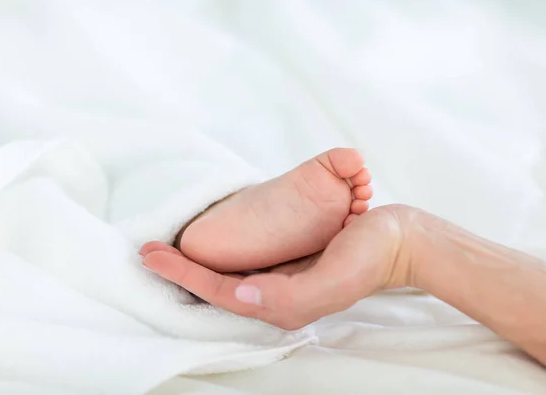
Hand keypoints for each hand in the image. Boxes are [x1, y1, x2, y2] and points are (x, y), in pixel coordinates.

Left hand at [141, 206, 414, 329]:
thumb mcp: (332, 279)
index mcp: (283, 303)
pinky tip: (210, 245)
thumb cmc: (369, 257)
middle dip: (180, 271)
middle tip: (148, 251)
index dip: (183, 274)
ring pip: (227, 276)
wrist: (397, 241)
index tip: (151, 255)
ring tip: (169, 248)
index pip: (219, 292)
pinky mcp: (289, 266)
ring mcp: (282, 282)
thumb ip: (289, 295)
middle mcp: (277, 297)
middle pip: (216, 288)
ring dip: (196, 263)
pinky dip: (219, 255)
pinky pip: (244, 264)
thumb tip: (241, 293)